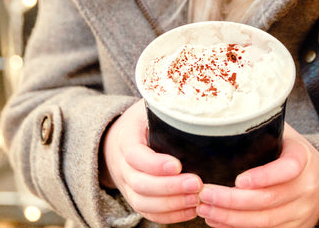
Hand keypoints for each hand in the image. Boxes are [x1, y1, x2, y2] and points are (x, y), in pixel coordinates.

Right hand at [101, 99, 202, 223]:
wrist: (119, 137)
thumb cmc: (144, 119)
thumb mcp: (152, 105)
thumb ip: (169, 105)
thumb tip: (200, 104)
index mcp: (125, 138)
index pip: (134, 155)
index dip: (154, 164)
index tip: (177, 165)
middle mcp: (122, 165)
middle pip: (140, 183)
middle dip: (169, 187)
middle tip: (196, 184)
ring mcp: (127, 184)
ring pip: (143, 203)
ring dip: (172, 204)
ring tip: (197, 199)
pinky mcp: (136, 197)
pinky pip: (149, 213)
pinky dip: (170, 216)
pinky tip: (191, 210)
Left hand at [196, 124, 318, 227]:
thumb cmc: (288, 151)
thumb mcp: (282, 134)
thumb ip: (259, 127)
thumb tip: (224, 116)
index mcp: (303, 158)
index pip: (287, 169)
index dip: (263, 177)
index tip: (238, 180)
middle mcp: (305, 187)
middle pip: (268, 199)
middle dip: (232, 200)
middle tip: (204, 194)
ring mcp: (301, 210)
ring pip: (264, 221)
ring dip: (230, 217)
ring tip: (204, 209)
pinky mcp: (294, 227)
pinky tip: (217, 220)